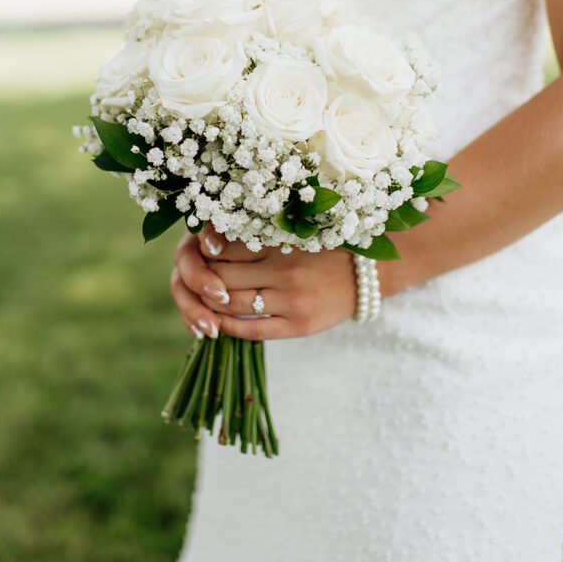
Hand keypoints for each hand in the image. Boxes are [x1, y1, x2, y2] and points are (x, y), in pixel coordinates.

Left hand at [170, 224, 357, 340]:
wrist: (369, 274)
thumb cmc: (326, 247)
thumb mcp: (296, 231)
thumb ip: (261, 232)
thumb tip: (213, 235)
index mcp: (282, 243)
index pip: (226, 246)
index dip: (205, 249)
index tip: (197, 248)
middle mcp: (285, 271)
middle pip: (223, 276)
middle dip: (202, 277)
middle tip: (193, 275)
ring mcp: (291, 301)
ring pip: (233, 304)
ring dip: (210, 303)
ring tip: (202, 298)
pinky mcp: (299, 326)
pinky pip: (253, 330)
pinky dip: (228, 327)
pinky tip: (218, 323)